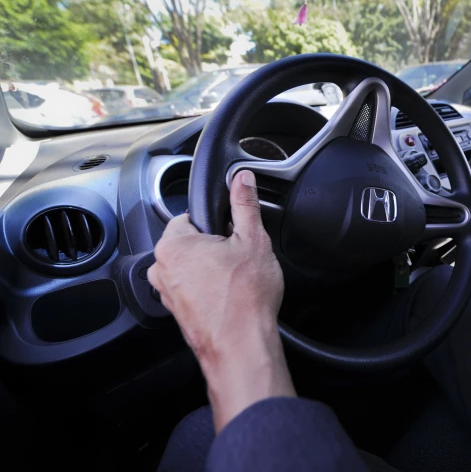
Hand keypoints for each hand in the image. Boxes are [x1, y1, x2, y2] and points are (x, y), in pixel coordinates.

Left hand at [149, 170, 294, 432]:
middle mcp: (161, 269)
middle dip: (215, 247)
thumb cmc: (245, 299)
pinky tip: (232, 297)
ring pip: (193, 268)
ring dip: (212, 270)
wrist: (242, 346)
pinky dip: (210, 291)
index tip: (234, 234)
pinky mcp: (178, 313)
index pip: (191, 216)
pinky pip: (194, 290)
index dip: (218, 223)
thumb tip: (242, 179)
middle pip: (191, 243)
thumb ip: (244, 204)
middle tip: (240, 259)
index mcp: (173, 244)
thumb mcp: (253, 240)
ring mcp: (167, 294)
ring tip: (238, 281)